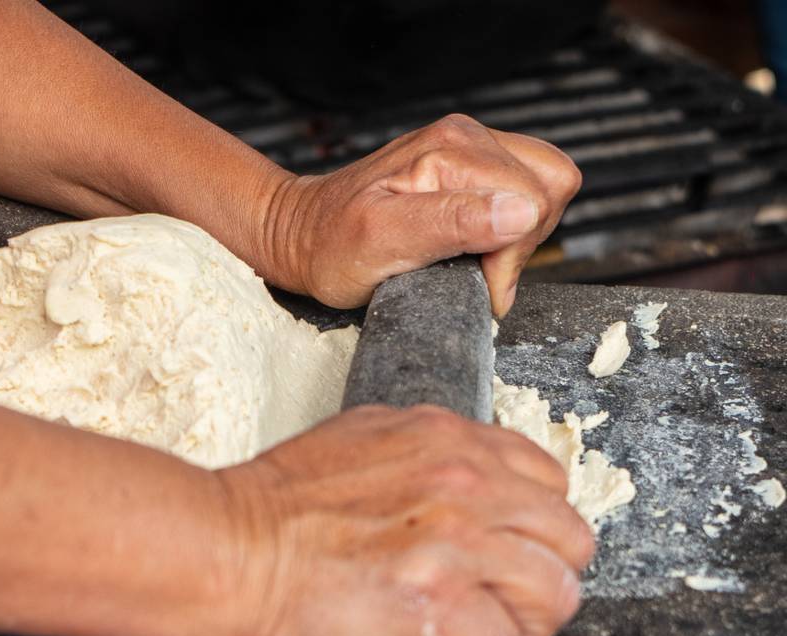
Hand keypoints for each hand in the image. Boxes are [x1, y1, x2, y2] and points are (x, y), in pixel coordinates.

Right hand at [218, 405, 594, 635]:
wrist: (236, 549)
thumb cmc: (285, 500)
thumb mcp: (366, 437)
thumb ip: (433, 449)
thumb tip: (480, 475)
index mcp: (448, 438)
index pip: (549, 478)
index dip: (534, 520)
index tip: (515, 543)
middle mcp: (465, 484)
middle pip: (567, 536)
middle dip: (541, 568)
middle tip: (507, 592)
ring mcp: (456, 544)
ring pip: (553, 592)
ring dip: (524, 613)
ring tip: (482, 621)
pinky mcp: (439, 605)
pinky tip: (452, 634)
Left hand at [265, 114, 581, 313]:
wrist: (303, 235)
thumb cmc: (333, 246)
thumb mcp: (384, 243)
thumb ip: (452, 224)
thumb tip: (522, 212)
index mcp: (449, 149)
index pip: (532, 202)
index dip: (509, 258)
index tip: (473, 283)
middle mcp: (465, 137)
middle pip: (548, 190)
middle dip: (519, 245)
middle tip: (469, 272)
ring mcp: (469, 145)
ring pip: (546, 188)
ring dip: (519, 235)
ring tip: (468, 257)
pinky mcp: (470, 162)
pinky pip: (526, 188)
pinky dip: (511, 225)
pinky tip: (472, 241)